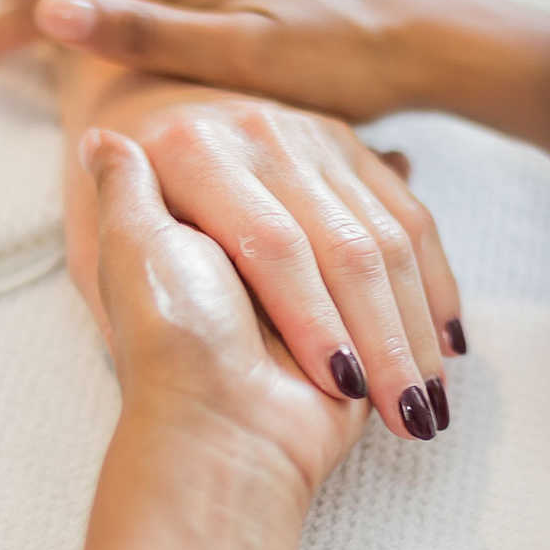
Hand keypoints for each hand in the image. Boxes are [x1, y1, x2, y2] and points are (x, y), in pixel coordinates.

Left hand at [67, 76, 460, 441]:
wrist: (201, 308)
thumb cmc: (149, 296)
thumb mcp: (111, 253)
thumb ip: (115, 198)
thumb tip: (105, 138)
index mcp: (193, 151)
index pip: (272, 246)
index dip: (309, 318)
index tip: (336, 386)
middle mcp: (261, 136)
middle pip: (343, 247)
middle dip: (380, 340)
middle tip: (402, 413)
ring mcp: (319, 147)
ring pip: (386, 246)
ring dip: (410, 334)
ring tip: (420, 407)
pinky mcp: (361, 166)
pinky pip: (414, 229)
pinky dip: (434, 293)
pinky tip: (444, 348)